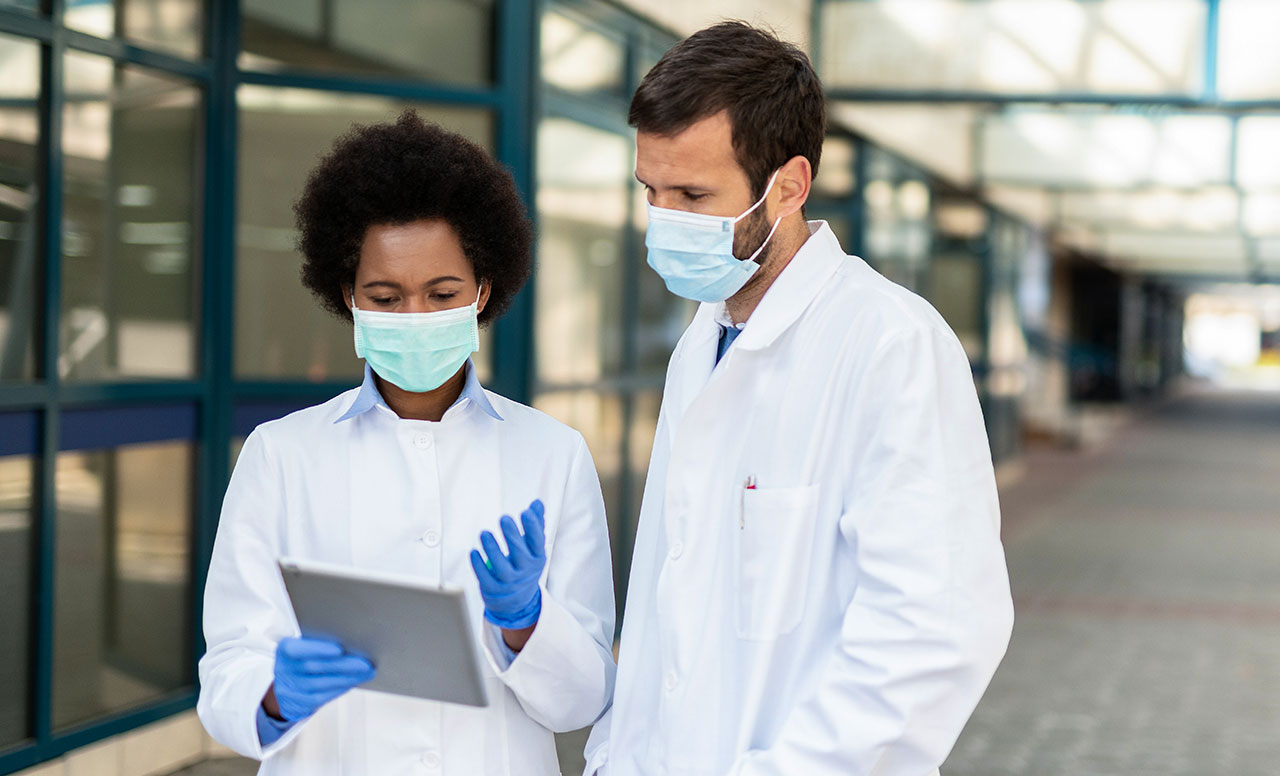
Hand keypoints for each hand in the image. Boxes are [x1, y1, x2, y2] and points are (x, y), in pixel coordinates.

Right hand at [268, 637, 375, 721]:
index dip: (318, 650)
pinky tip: (354, 682)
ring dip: (348, 678)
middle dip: (343, 665)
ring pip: (322, 684)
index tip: (340, 649)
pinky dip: (341, 688)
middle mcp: (284, 669)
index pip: (298, 649)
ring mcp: (290, 689)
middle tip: (365, 663)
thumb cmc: (302, 658)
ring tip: (367, 672)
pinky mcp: (299, 704)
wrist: (286, 685)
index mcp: (285, 649)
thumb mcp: (303, 647)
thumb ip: (318, 643)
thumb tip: (350, 640)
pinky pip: (323, 697)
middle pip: (315, 667)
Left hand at [470, 499, 546, 629]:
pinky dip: (479, 565)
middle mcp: (525, 571)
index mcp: (536, 558)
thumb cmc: (524, 566)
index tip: (526, 512)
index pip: (537, 542)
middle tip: (504, 518)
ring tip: (484, 533)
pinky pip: (485, 578)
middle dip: (512, 536)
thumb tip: (537, 503)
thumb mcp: (533, 548)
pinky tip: (473, 551)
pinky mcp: (493, 589)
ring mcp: (509, 582)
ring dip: (492, 549)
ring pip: (501, 568)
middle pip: (519, 554)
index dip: (533, 528)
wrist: (517, 601)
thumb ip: (535, 525)